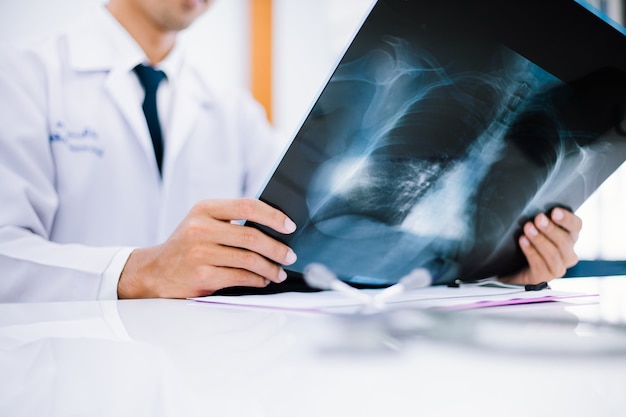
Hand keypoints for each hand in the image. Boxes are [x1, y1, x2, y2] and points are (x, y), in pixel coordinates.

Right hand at [118, 199, 297, 298]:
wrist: (155, 271)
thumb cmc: (186, 246)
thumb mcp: (202, 223)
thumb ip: (231, 221)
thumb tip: (275, 229)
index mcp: (204, 209)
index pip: (247, 206)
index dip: (273, 215)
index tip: (290, 226)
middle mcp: (200, 228)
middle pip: (251, 236)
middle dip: (277, 248)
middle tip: (290, 256)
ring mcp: (199, 252)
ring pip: (248, 259)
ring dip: (270, 268)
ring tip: (279, 272)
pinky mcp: (201, 275)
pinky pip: (240, 277)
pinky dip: (257, 280)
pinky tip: (262, 280)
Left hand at [499, 207, 581, 284]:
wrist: (511, 268)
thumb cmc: (526, 244)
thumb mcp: (535, 229)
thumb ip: (541, 220)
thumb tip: (537, 209)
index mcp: (569, 238)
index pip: (576, 226)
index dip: (567, 219)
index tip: (555, 212)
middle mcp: (567, 254)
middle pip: (565, 241)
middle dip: (550, 229)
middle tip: (538, 219)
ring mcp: (557, 268)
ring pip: (553, 254)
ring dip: (540, 240)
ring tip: (528, 229)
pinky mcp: (543, 277)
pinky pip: (539, 264)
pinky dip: (531, 251)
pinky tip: (523, 241)